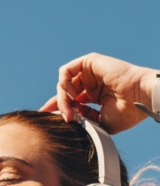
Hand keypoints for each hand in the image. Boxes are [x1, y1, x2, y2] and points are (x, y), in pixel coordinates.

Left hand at [40, 53, 156, 133]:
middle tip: (66, 119)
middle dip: (59, 106)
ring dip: (63, 98)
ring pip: (63, 84)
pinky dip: (65, 84)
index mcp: (94, 96)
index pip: (69, 101)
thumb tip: (66, 118)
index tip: (46, 119)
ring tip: (71, 109)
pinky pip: (65, 71)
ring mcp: (90, 72)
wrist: (140, 99)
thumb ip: (82, 121)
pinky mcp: (90, 61)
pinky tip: (75, 95)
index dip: (57, 109)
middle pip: (63, 92)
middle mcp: (91, 82)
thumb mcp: (99, 123)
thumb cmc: (126, 113)